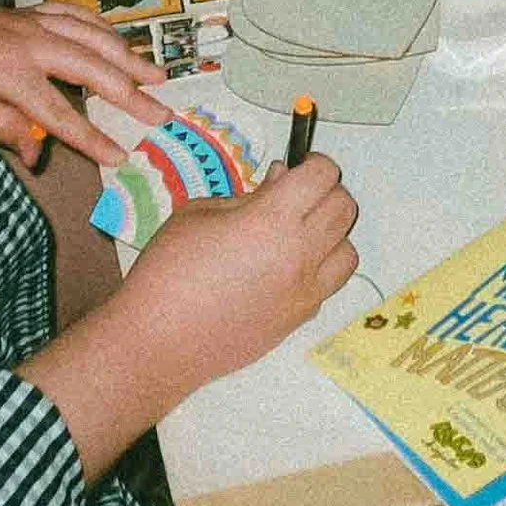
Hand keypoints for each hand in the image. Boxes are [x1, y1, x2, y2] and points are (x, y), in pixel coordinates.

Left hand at [0, 0, 166, 166]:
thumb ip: (1, 127)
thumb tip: (37, 153)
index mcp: (8, 73)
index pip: (59, 114)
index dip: (91, 138)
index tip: (122, 157)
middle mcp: (29, 42)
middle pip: (91, 69)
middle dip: (130, 93)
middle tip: (162, 113)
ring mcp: (31, 20)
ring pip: (91, 36)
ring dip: (127, 54)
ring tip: (157, 74)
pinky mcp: (26, 9)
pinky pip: (74, 13)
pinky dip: (100, 26)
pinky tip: (117, 39)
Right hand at [114, 156, 359, 390]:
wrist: (158, 341)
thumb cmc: (168, 270)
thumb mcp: (200, 213)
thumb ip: (249, 195)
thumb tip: (281, 179)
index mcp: (272, 220)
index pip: (323, 176)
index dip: (314, 164)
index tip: (298, 167)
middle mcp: (300, 254)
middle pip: (345, 207)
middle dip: (326, 192)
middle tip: (295, 195)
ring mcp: (305, 291)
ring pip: (348, 249)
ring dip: (329, 233)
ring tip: (296, 234)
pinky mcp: (300, 319)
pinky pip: (330, 284)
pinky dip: (319, 268)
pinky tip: (286, 269)